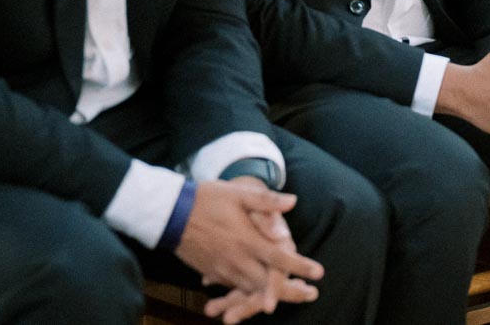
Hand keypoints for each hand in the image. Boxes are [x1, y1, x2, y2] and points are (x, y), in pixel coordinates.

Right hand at [200, 189, 319, 323]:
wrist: (170, 214)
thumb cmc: (206, 199)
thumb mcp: (238, 194)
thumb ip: (266, 201)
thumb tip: (293, 202)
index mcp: (247, 240)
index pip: (279, 258)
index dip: (300, 266)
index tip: (319, 273)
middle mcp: (236, 260)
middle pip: (267, 283)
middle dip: (289, 291)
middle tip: (310, 295)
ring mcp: (222, 269)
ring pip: (250, 289)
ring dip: (269, 294)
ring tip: (290, 296)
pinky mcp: (211, 272)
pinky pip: (233, 287)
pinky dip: (247, 292)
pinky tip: (258, 291)